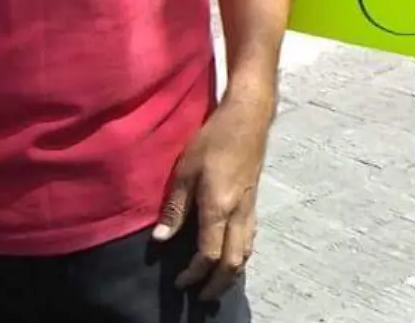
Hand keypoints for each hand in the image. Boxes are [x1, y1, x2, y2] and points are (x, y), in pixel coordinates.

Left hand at [153, 94, 274, 300]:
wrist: (248, 117)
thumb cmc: (213, 139)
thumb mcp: (185, 171)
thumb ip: (174, 208)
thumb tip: (161, 240)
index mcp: (219, 207)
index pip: (209, 253)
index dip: (194, 273)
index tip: (179, 282)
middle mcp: (239, 213)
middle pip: (234, 261)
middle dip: (218, 283)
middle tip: (202, 296)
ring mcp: (250, 207)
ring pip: (247, 251)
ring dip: (232, 272)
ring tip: (217, 283)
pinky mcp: (254, 200)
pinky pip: (250, 238)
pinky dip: (241, 254)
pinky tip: (232, 255)